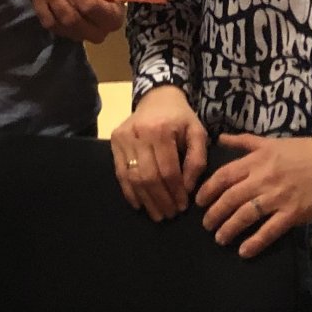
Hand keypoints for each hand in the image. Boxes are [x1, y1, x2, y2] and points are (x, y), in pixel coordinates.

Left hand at [31, 0, 122, 43]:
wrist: (109, 6)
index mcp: (112, 17)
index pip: (90, 5)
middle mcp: (97, 32)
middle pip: (70, 17)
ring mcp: (79, 36)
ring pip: (55, 23)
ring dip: (44, 2)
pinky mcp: (65, 35)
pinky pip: (48, 24)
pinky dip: (40, 8)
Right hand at [110, 85, 207, 221]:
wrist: (157, 97)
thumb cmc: (180, 117)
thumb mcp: (197, 133)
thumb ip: (197, 159)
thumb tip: (188, 187)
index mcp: (162, 129)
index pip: (168, 169)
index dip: (175, 191)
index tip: (183, 205)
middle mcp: (139, 133)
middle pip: (149, 176)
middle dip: (161, 199)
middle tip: (170, 214)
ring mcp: (123, 137)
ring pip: (133, 177)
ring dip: (146, 200)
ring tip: (157, 214)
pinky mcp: (114, 141)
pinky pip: (120, 173)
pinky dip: (129, 192)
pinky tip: (140, 204)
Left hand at [196, 132, 311, 258]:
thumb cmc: (305, 150)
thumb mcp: (272, 141)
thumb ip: (245, 141)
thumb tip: (220, 138)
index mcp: (257, 160)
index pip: (224, 176)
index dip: (208, 190)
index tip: (199, 201)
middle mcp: (263, 179)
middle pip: (230, 198)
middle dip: (214, 213)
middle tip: (206, 224)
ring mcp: (278, 197)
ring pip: (245, 216)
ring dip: (229, 229)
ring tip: (220, 238)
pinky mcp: (293, 213)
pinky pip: (269, 231)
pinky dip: (255, 243)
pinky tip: (244, 251)